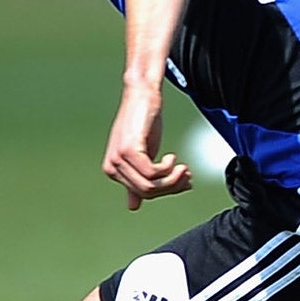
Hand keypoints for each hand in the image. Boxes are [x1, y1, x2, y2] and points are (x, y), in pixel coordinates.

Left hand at [102, 81, 192, 209]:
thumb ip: (138, 179)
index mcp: (113, 171)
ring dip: (173, 179)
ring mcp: (118, 159)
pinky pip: (151, 173)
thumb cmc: (143, 122)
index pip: (142, 194)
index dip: (167, 191)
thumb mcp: (142, 155)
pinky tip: (172, 157)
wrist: (143, 94)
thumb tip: (133, 206)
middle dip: (172, 186)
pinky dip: (167, 168)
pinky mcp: (129, 150)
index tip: (185, 182)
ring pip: (150, 186)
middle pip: (147, 193)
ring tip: (183, 167)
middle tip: (187, 174)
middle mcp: (112, 167)